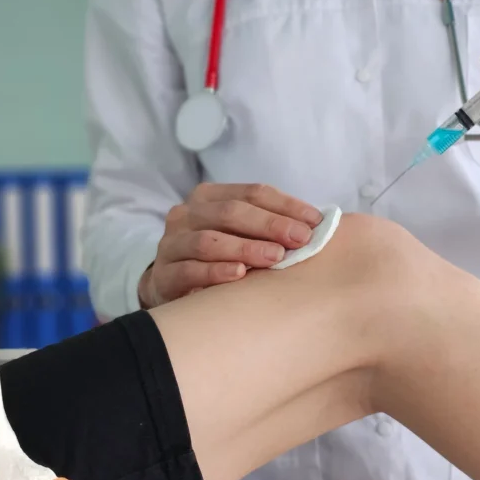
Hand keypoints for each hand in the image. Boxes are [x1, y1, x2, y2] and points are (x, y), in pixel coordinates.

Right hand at [139, 183, 321, 307]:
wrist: (170, 287)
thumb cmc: (216, 258)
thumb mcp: (238, 235)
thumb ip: (268, 228)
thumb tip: (316, 227)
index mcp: (209, 198)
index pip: (252, 193)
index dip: (285, 205)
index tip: (315, 222)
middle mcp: (187, 215)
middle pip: (230, 212)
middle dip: (269, 225)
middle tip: (300, 240)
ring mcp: (172, 244)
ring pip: (209, 240)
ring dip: (245, 248)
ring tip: (275, 257)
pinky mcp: (164, 275)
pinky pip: (190, 271)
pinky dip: (216, 272)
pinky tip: (239, 276)